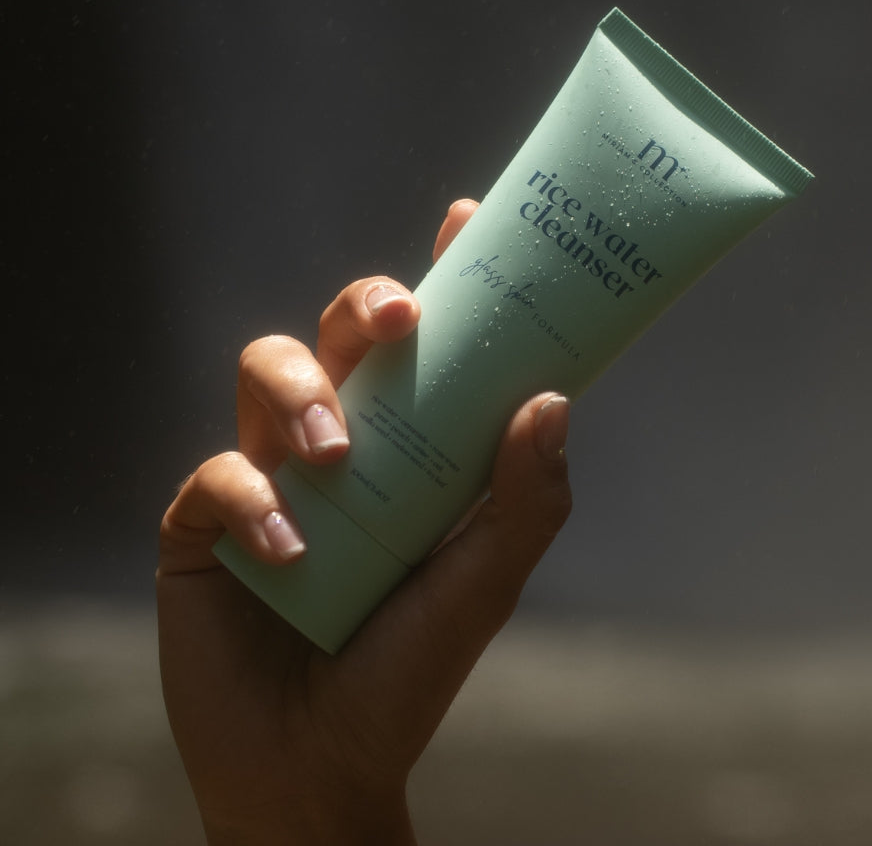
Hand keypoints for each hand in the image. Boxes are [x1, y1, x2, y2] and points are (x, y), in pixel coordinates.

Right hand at [157, 199, 572, 844]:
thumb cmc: (408, 668)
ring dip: (304, 394)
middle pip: (343, 332)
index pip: (428, 345)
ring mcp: (270, 471)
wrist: (317, 765)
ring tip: (339, 457)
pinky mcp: (205, 520)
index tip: (464, 219)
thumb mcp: (483, 584)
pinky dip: (253, 501)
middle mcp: (343, 440)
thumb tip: (552, 401)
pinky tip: (288, 551)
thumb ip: (524, 501)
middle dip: (368, 305)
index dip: (443, 276)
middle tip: (402, 315)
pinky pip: (218, 474)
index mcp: (411, 444)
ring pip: (268, 369)